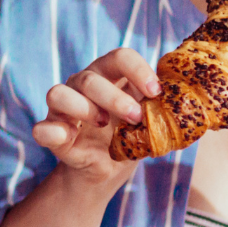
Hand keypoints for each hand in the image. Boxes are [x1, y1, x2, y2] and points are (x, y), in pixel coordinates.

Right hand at [31, 47, 155, 183]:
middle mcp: (82, 86)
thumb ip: (161, 111)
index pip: (118, 57)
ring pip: (59, 93)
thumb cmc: (129, 137)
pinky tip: (66, 138)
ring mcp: (62, 108)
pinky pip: (41, 128)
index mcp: (109, 76)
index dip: (137, 69)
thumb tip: (185, 106)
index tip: (156, 92)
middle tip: (136, 118)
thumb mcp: (149, 122)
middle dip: (115, 98)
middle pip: (90, 78)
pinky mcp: (51, 133)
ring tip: (102, 125)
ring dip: (84, 109)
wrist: (107, 169)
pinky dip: (52, 132)